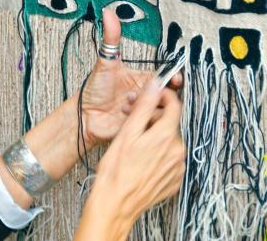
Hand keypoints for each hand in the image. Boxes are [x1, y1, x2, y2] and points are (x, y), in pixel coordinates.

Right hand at [74, 82, 184, 240]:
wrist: (114, 205)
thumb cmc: (116, 170)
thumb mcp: (127, 132)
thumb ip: (144, 106)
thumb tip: (155, 85)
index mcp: (166, 136)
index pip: (175, 105)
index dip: (164, 96)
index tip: (154, 95)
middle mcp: (177, 151)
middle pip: (170, 123)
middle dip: (153, 117)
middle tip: (134, 121)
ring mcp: (177, 168)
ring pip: (169, 140)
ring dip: (155, 136)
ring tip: (135, 143)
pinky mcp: (174, 180)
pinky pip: (169, 157)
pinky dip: (158, 153)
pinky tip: (142, 159)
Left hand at [82, 9, 182, 146]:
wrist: (84, 116)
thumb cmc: (94, 89)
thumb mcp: (105, 62)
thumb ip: (111, 37)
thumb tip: (108, 12)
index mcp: (143, 78)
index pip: (165, 75)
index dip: (173, 77)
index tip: (175, 79)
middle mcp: (146, 94)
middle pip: (167, 93)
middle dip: (160, 93)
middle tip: (149, 93)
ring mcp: (144, 110)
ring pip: (161, 108)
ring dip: (145, 105)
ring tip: (126, 103)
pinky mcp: (141, 124)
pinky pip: (152, 122)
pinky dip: (142, 118)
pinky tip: (125, 114)